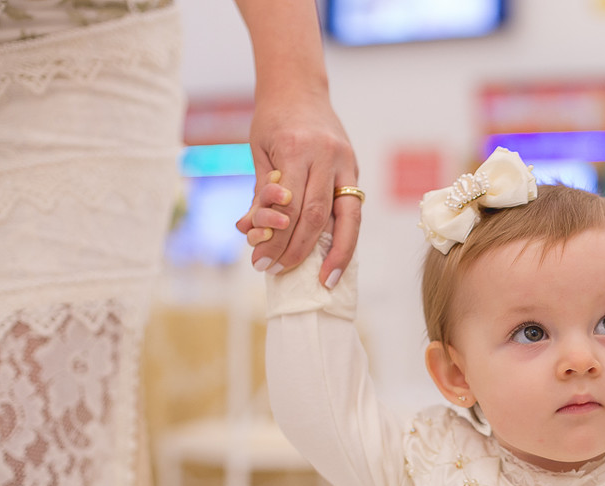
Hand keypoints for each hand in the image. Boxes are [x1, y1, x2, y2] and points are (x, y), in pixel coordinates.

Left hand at [236, 92, 359, 285]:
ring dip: (337, 253)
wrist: (300, 87)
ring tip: (325, 280)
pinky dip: (345, 236)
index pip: (289, 207)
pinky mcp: (355, 169)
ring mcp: (347, 163)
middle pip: (318, 216)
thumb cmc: (273, 120)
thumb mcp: (259, 152)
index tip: (260, 262)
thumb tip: (250, 233)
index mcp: (298, 149)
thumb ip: (260, 193)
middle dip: (299, 250)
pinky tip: (337, 257)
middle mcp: (328, 157)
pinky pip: (353, 210)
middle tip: (279, 272)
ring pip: (348, 218)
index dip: (276, 239)